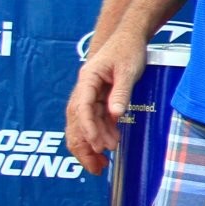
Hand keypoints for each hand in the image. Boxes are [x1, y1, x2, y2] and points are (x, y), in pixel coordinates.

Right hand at [66, 32, 146, 174]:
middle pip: (76, 122)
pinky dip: (100, 135)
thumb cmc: (128, 50)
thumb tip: (116, 116)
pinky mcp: (98, 100)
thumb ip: (121, 93)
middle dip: (84, 146)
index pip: (81, 109)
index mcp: (87, 80)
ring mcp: (89, 96)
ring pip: (83, 125)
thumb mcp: (128, 70)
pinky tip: (109, 146)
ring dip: (91, 145)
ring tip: (103, 164)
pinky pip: (94, 121)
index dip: (89, 129)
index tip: (98, 146)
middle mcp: (83, 90)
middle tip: (96, 168)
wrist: (128, 38)